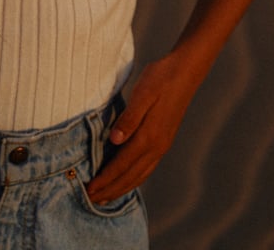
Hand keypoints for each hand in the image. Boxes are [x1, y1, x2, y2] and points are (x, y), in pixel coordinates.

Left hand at [86, 57, 196, 205]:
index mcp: (149, 137)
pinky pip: (146, 168)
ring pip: (139, 176)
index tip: (89, 190)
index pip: (122, 165)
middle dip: (110, 190)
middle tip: (91, 201)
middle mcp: (157, 147)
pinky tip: (127, 180)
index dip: (105, 179)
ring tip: (105, 197)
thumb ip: (129, 118)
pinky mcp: (163, 141)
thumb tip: (114, 140)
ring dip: (122, 188)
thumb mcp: (142, 93)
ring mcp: (162, 146)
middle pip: (130, 176)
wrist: (185, 72)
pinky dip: (134, 179)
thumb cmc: (160, 78)